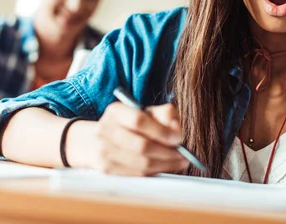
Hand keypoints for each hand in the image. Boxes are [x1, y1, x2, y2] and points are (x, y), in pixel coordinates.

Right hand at [73, 103, 188, 175]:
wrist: (101, 140)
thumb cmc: (131, 124)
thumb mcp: (147, 112)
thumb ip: (165, 114)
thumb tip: (177, 130)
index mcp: (115, 111)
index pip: (138, 121)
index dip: (161, 131)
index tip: (179, 139)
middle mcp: (105, 130)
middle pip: (141, 146)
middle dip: (167, 152)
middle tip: (184, 155)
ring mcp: (103, 151)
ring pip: (141, 163)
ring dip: (165, 164)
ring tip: (180, 162)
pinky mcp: (106, 169)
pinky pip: (137, 174)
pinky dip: (155, 172)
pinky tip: (166, 166)